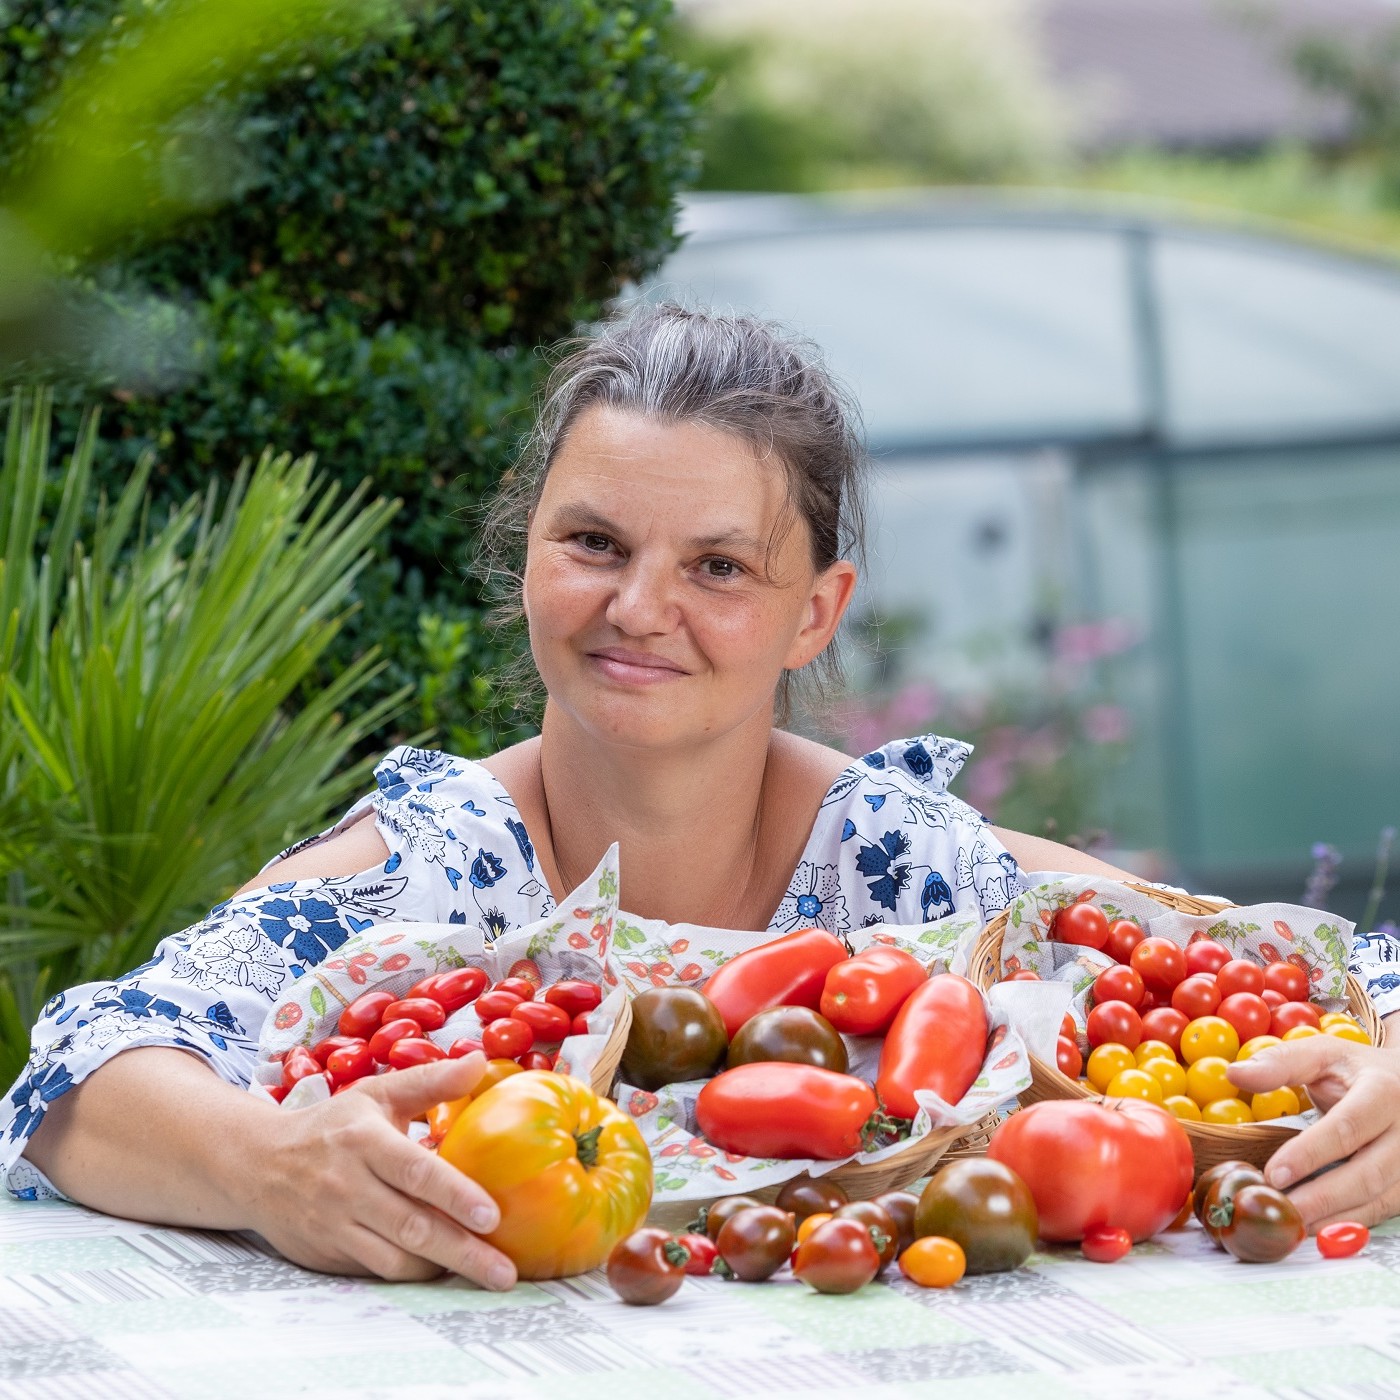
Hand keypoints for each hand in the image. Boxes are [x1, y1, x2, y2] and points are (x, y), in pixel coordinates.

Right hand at [240, 1052, 516, 1287]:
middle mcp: (347, 1186)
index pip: (416, 1171)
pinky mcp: (326, 1253)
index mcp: (364, 1141)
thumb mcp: (377, 1094)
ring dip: (441, 1267)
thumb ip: (430, 1081)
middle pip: (412, 1225)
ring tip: (485, 1272)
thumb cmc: (333, 1126)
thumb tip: (480, 1062)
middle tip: (503, 1271)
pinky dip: (412, 1272)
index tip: (493, 1216)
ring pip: (395, 1257)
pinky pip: (376, 1269)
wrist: (257, 1164)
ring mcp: (334, 1225)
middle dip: (462, 1251)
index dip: (455, 1195)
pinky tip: (442, 1269)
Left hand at [1227, 1035, 1399, 1229]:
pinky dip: (1350, 1220)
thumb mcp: (1321, 1054)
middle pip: (1367, 1173)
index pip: (1347, 1127)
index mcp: (1384, 1091)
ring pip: (1379, 1198)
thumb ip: (1279, 1063)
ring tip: (1293, 1222)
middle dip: (1321, 1196)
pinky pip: (1384, 1209)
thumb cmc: (1354, 1069)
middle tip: (1281, 1207)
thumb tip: (1235, 1074)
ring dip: (1335, 1216)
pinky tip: (1318, 1225)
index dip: (1309, 1153)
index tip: (1273, 1173)